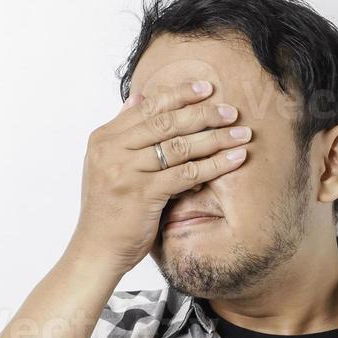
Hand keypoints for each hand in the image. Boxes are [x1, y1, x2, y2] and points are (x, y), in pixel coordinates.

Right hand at [69, 79, 250, 273]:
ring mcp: (127, 172)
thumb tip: (138, 98)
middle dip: (203, 114)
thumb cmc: (106, 210)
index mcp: (104, 139)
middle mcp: (113, 150)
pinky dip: (214, 165)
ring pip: (180, 146)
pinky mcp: (143, 194)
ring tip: (241, 133)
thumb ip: (123, 132)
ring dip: (216, 138)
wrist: (96, 249)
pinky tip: (235, 159)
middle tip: (231, 111)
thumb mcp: (106, 165)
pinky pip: (187, 174)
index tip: (206, 88)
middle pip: (166, 122)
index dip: (180, 95)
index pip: (147, 107)